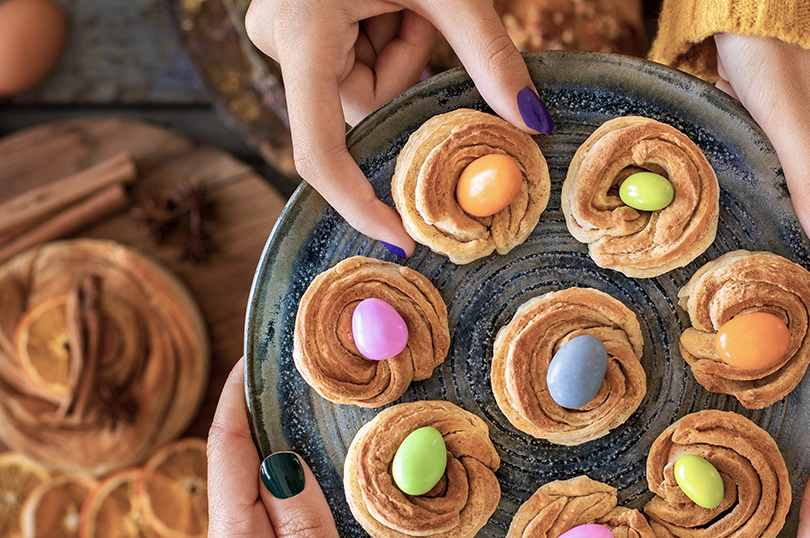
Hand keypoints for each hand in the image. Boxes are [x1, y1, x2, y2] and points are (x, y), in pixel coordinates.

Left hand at [201, 358, 372, 537]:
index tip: (253, 356)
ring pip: (254, 490)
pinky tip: (313, 464)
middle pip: (236, 467)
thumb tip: (277, 458)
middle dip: (258, 415)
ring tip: (304, 402)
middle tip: (290, 368)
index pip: (227, 455)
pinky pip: (270, 515)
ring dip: (274, 446)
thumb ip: (302, 520)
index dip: (239, 400)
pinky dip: (286, 481)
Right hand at [243, 0, 549, 257]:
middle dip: (405, 71)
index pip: (320, 149)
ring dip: (400, 48)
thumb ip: (489, 54)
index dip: (360, 203)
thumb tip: (532, 124)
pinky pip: (353, 58)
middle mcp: (277, 37)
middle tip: (417, 13)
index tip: (404, 243)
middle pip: (358, 105)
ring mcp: (280, 31)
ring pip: (361, 83)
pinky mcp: (294, 25)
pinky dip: (385, 35)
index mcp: (301, 32)